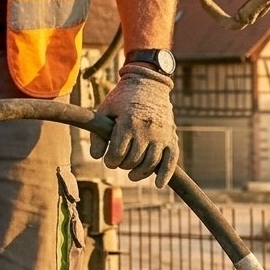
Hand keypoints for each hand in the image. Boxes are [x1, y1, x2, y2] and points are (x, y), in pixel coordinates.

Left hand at [90, 64, 178, 187]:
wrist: (149, 84)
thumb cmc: (122, 98)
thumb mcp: (105, 111)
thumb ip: (98, 134)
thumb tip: (97, 157)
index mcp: (128, 123)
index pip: (117, 155)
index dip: (110, 161)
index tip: (109, 159)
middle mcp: (147, 130)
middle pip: (133, 161)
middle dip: (123, 165)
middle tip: (120, 161)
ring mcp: (161, 135)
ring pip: (150, 164)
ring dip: (139, 173)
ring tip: (132, 174)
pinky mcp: (172, 138)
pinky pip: (171, 161)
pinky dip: (165, 174)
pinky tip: (158, 185)